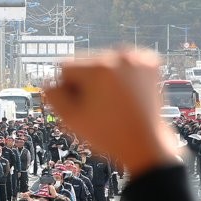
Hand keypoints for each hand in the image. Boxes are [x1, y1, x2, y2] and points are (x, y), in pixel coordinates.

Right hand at [44, 50, 175, 176]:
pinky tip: (125, 94)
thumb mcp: (71, 119)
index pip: (66, 67)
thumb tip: (50, 82)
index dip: (68, 88)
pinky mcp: (150, 62)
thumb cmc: (108, 135)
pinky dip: (121, 75)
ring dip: (103, 78)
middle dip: (87, 81)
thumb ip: (53, 96)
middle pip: (86, 62)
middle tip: (99, 107)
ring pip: (104, 61)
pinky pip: (123, 63)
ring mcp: (138, 58)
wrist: (146, 144)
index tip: (82, 106)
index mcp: (99, 68)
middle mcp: (120, 56)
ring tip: (113, 102)